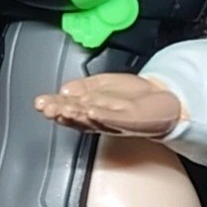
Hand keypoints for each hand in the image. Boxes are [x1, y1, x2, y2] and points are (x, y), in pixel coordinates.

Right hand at [35, 73, 184, 137]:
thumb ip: (84, 87)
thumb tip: (63, 90)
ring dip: (77, 116)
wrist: (165, 104)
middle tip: (47, 108)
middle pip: (77, 117)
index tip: (40, 102)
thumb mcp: (104, 85)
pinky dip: (103, 116)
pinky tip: (92, 111)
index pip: (68, 108)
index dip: (54, 105)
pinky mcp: (133, 120)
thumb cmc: (134, 98)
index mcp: (91, 109)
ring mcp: (116, 122)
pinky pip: (116, 120)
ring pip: (93, 120)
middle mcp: (101, 119)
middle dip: (61, 112)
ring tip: (64, 109)